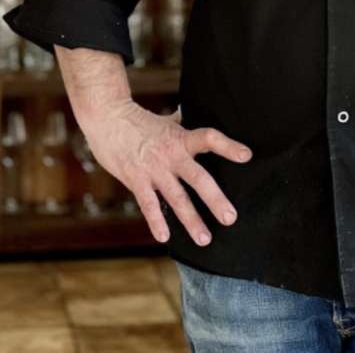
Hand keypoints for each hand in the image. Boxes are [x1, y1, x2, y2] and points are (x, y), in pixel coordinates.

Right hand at [77, 100, 250, 246]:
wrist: (107, 120)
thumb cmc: (139, 121)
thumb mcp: (167, 122)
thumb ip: (184, 123)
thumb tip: (196, 114)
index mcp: (182, 139)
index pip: (210, 139)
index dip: (228, 146)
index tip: (247, 156)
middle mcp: (171, 155)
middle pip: (198, 178)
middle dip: (215, 200)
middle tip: (230, 218)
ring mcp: (154, 170)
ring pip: (177, 198)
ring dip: (191, 220)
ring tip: (204, 239)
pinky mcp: (136, 180)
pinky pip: (148, 204)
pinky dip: (156, 221)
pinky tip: (165, 237)